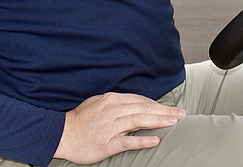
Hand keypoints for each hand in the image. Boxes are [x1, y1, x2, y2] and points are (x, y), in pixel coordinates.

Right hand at [53, 92, 186, 164]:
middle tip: (181, 114)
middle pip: (144, 109)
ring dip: (159, 121)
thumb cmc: (80, 119)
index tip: (171, 108)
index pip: (140, 100)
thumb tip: (134, 102)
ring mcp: (110, 127)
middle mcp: (113, 111)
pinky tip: (155, 140)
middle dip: (164, 111)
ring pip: (139, 121)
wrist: (61, 134)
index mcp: (112, 100)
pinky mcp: (107, 143)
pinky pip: (128, 141)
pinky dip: (142, 140)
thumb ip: (116, 102)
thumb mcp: (97, 102)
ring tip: (174, 122)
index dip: (157, 104)